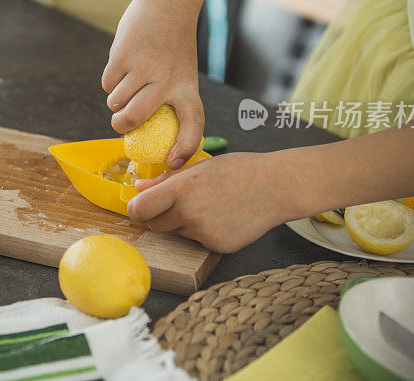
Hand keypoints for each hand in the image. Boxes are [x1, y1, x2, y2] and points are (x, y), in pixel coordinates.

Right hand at [102, 0, 204, 168]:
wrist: (168, 4)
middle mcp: (167, 82)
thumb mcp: (181, 73)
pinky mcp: (123, 56)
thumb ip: (167, 99)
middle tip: (119, 123)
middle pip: (133, 119)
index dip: (184, 151)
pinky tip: (122, 66)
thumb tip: (138, 132)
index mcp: (188, 89)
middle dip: (120, 126)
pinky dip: (109, 81)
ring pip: (116, 102)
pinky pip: (107, 84)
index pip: (192, 127)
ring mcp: (143, 69)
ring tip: (126, 82)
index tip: (171, 163)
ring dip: (115, 98)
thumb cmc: (173, 46)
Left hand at [127, 152, 305, 252]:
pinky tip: (222, 217)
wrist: (277, 187)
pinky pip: (198, 241)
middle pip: (154, 225)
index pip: (140, 208)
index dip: (136, 208)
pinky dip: (204, 232)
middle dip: (159, 216)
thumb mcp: (199, 167)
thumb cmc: (238, 171)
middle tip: (178, 203)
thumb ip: (165, 180)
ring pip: (177, 233)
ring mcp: (204, 232)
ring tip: (209, 205)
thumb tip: (138, 188)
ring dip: (184, 223)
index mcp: (182, 188)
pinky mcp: (217, 246)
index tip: (140, 205)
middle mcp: (190, 213)